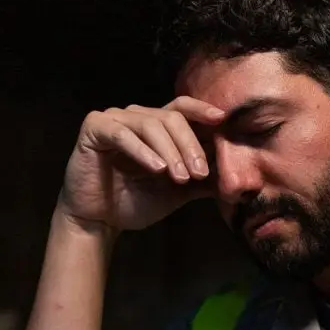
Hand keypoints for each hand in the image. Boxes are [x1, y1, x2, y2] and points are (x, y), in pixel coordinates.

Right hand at [58, 97, 225, 231]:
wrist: (99, 221)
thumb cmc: (134, 202)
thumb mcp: (176, 192)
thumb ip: (201, 180)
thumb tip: (235, 177)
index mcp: (155, 126)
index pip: (183, 108)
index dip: (202, 110)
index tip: (222, 121)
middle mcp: (136, 117)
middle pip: (171, 117)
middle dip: (189, 145)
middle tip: (200, 172)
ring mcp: (114, 119)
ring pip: (150, 124)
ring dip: (170, 150)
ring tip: (179, 176)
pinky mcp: (94, 128)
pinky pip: (122, 134)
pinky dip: (142, 151)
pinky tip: (157, 168)